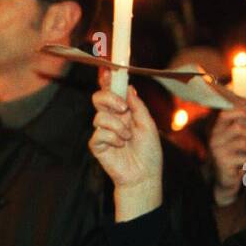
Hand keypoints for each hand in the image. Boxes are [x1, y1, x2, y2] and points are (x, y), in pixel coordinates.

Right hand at [89, 69, 163, 219]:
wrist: (144, 175)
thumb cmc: (148, 152)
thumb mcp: (148, 124)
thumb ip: (137, 106)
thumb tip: (128, 87)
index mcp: (123, 111)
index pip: (111, 91)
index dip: (108, 79)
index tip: (109, 70)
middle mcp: (110, 118)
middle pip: (98, 97)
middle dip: (109, 99)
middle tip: (123, 108)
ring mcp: (102, 131)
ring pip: (100, 117)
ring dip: (118, 127)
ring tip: (127, 138)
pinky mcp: (96, 145)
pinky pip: (99, 134)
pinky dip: (113, 139)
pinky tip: (120, 146)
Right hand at [209, 107, 245, 205]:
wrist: (224, 179)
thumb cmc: (233, 156)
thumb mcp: (236, 137)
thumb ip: (240, 122)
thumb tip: (245, 104)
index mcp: (216, 130)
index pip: (224, 115)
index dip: (240, 112)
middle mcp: (214, 139)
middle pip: (238, 128)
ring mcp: (217, 150)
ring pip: (244, 143)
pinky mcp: (223, 162)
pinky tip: (242, 166)